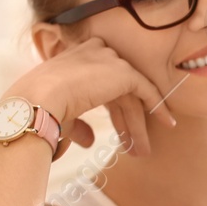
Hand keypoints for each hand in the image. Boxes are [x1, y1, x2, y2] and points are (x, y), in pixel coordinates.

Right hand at [9, 37, 173, 157]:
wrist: (39, 98)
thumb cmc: (42, 109)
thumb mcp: (62, 117)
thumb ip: (79, 125)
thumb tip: (90, 141)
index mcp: (74, 60)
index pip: (100, 85)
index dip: (113, 111)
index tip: (119, 131)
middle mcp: (93, 54)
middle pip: (117, 91)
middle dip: (126, 122)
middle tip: (134, 147)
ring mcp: (109, 60)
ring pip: (131, 95)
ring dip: (138, 125)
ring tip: (143, 151)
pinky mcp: (122, 72)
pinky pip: (146, 89)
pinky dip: (158, 106)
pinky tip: (167, 124)